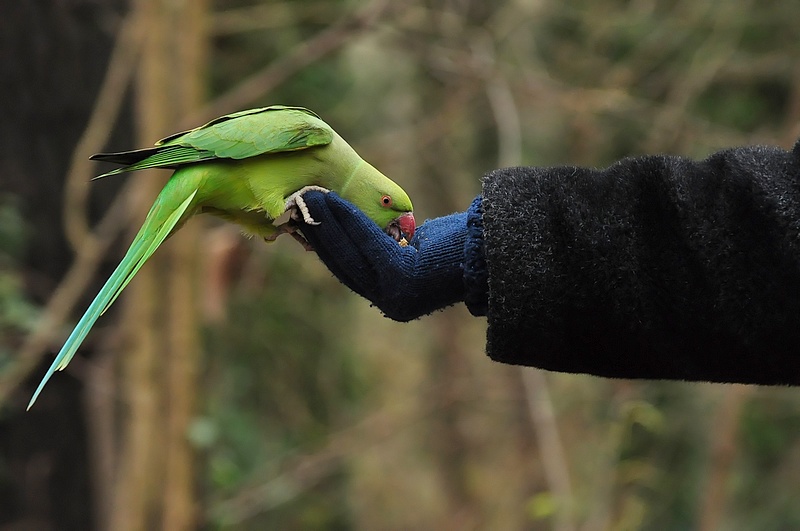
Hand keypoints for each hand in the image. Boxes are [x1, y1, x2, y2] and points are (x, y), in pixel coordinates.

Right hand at [298, 191, 467, 320]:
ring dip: (328, 223)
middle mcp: (390, 302)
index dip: (323, 246)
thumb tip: (350, 231)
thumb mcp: (412, 249)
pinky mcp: (402, 276)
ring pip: (350, 253)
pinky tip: (334, 200)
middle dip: (319, 232)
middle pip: (343, 263)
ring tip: (312, 198)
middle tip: (300, 205)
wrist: (492, 252)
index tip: (304, 223)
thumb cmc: (455, 246)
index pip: (348, 271)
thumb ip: (383, 248)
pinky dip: (349, 220)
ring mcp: (395, 292)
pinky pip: (368, 243)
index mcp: (391, 298)